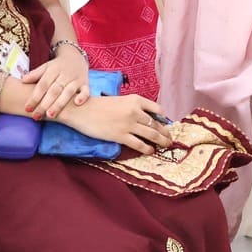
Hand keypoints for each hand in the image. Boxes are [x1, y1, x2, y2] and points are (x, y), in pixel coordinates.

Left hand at [20, 43, 90, 118]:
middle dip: (45, 103)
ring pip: (68, 92)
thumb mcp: (46, 67)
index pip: (42, 85)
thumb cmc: (57, 66)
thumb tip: (23, 80)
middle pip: (54, 90)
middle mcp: (64, 75)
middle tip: (36, 115)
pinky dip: (83, 96)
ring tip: (50, 115)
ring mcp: (76, 79)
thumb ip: (35, 74)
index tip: (27, 108)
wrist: (76, 57)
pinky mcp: (86, 83)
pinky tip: (77, 103)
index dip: (34, 96)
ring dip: (59, 103)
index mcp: (53, 70)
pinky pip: (86, 90)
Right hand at [57, 93, 174, 154]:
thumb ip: (132, 108)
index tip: (166, 124)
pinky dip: (147, 148)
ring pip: (152, 134)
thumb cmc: (98, 105)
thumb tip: (145, 119)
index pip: (157, 109)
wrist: (81, 110)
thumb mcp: (119, 101)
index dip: (164, 118)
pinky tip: (150, 151)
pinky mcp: (121, 136)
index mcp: (135, 100)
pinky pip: (139, 144)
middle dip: (166, 133)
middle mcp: (134, 111)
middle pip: (157, 124)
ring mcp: (128, 124)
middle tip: (170, 139)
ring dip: (161, 141)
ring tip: (165, 145)